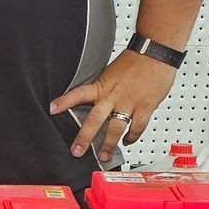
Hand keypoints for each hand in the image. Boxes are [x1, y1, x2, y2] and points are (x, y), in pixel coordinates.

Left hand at [51, 47, 179, 158]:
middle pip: (95, 119)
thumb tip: (97, 99)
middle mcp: (113, 96)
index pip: (78, 93)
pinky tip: (127, 141)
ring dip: (108, 145)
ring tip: (104, 156)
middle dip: (84, 137)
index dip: (64, 101)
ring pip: (115, 128)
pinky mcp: (145, 107)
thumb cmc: (136, 60)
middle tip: (77, 150)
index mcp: (103, 85)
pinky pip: (137, 127)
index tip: (52, 109)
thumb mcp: (111, 72)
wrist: (156, 52)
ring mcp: (129, 103)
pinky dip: (132, 137)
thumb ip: (104, 88)